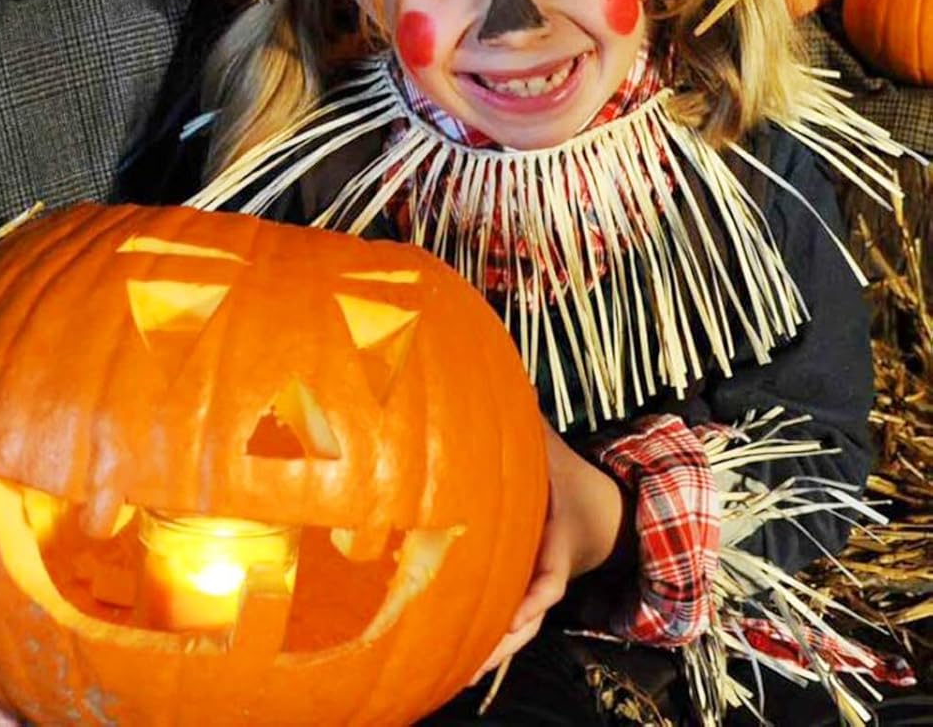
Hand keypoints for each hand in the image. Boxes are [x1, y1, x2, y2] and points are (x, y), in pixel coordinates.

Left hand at [467, 422, 626, 687]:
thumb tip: (515, 377)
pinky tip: (452, 667)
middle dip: (504, 639)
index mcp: (558, 543)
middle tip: (474, 663)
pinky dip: (484, 645)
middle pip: (530, 617)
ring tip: (456, 678)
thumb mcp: (555, 452)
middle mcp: (548, 574)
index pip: (551, 574)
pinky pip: (505, 625)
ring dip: (490, 654)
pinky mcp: (523, 596)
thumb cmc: (569, 480)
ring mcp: (537, 590)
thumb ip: (531, 422)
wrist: (605, 517)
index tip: (522, 611)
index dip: (535, 593)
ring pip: (517, 631)